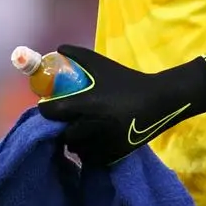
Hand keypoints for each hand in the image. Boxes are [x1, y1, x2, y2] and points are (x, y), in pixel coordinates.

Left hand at [37, 44, 205, 166]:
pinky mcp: (114, 154)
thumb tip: (58, 48)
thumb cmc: (127, 81)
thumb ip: (80, 55)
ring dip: (75, 140)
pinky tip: (93, 139)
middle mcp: (94, 125)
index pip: (54, 111)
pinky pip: (91, 157)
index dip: (47, 109)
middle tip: (66, 120)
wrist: (158, 100)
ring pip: (77, 148)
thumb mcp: (103, 65)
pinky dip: (89, 150)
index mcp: (89, 103)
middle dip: (62, 127)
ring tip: (80, 130)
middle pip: (64, 133)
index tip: (47, 106)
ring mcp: (104, 142)